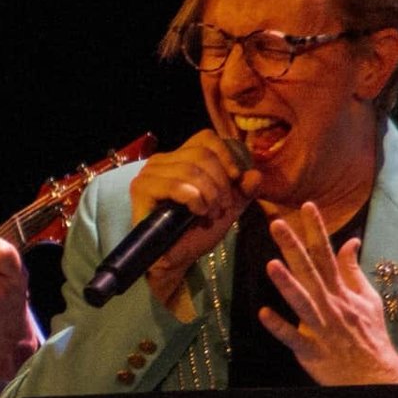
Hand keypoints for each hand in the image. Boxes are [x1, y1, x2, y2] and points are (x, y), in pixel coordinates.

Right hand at [128, 130, 259, 304]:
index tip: (236, 178)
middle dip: (221, 182)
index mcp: (181, 158)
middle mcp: (162, 161)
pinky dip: (194, 199)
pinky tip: (198, 213)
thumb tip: (255, 174)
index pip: (206, 138)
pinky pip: (176, 185)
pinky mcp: (141, 189)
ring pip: (191, 170)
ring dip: (210, 194)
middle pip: (202, 154)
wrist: (176, 259)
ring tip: (211, 214)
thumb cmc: (197, 232)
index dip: (226, 155)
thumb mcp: (228, 208)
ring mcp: (149, 173)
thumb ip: (243, 190)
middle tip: (223, 207)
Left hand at [259, 203, 397, 387]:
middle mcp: (330, 305)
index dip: (316, 230)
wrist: (377, 375)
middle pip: (310, 272)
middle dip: (294, 246)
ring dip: (287, 284)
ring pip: (302, 302)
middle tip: (276, 223)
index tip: (306, 206)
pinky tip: (264, 314)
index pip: (327, 255)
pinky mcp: (312, 351)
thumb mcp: (367, 298)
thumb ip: (353, 270)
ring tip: (271, 264)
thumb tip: (350, 242)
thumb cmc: (369, 335)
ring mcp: (321, 328)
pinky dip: (280, 327)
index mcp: (341, 292)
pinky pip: (294, 338)